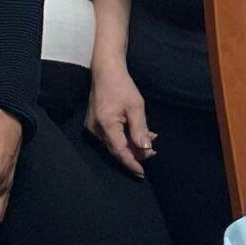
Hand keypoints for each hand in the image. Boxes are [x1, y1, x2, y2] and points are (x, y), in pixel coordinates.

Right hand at [85, 63, 155, 177]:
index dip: (132, 163)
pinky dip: (124, 138)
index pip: (120, 152)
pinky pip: (111, 136)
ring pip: (114, 144)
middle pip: (117, 150)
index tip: (142, 173)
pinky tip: (138, 135)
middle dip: (134, 154)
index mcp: (106, 126)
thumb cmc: (122, 85)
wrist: (106, 71)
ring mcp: (93, 128)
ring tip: (150, 144)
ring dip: (131, 145)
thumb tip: (146, 149)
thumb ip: (140, 128)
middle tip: (152, 154)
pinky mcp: (95, 124)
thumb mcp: (136, 105)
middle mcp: (96, 131)